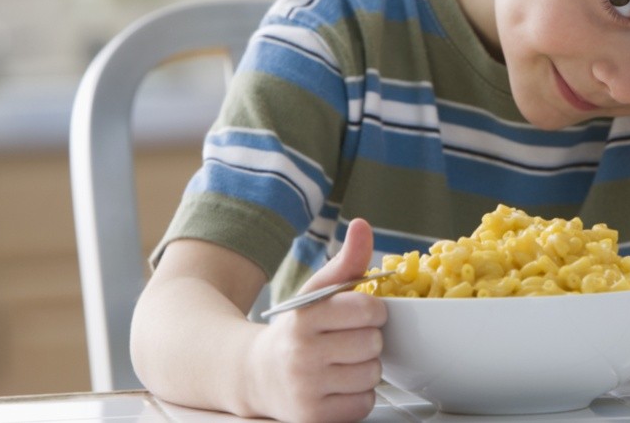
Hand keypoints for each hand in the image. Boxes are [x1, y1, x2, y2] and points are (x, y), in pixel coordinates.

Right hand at [250, 219, 386, 422]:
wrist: (255, 373)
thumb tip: (364, 225)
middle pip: (373, 344)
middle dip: (369, 339)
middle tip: (349, 339)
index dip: (373, 310)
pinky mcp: (312, 417)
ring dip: (365, 368)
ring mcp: (306, 389)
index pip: (368, 309)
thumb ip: (346, 261)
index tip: (363, 313)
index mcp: (304, 316)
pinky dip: (357, 395)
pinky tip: (338, 384)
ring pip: (372, 375)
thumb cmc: (296, 329)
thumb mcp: (316, 291)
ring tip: (342, 361)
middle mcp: (302, 353)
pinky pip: (363, 403)